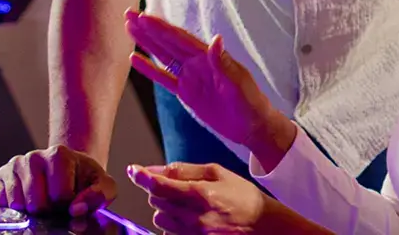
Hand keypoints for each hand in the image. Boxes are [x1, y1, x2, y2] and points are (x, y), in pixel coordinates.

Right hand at [0, 145, 116, 215]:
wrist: (68, 168)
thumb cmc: (85, 179)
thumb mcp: (104, 185)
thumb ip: (99, 196)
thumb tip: (76, 209)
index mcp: (59, 154)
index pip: (60, 197)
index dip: (69, 206)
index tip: (73, 199)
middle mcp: (33, 156)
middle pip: (37, 204)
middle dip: (50, 212)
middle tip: (57, 204)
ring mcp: (15, 165)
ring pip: (19, 205)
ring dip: (33, 212)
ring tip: (44, 201)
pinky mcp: (1, 176)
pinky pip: (4, 204)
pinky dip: (17, 211)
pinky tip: (29, 201)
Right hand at [124, 10, 284, 151]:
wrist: (253, 125)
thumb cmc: (250, 103)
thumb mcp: (239, 83)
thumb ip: (223, 62)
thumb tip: (216, 39)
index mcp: (208, 57)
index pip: (179, 39)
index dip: (161, 28)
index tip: (144, 17)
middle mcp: (196, 62)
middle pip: (167, 41)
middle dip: (148, 28)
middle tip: (128, 13)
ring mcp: (190, 76)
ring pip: (163, 55)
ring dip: (146, 42)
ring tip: (129, 27)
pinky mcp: (186, 92)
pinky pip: (164, 78)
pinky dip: (149, 68)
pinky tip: (135, 59)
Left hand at [128, 163, 266, 233]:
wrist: (265, 227)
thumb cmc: (242, 197)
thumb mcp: (217, 173)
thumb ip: (184, 170)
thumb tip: (155, 169)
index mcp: (200, 194)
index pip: (159, 185)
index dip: (141, 176)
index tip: (133, 170)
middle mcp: (194, 217)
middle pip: (155, 202)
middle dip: (159, 191)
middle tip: (174, 187)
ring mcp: (194, 234)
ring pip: (159, 220)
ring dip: (164, 209)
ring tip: (183, 204)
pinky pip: (170, 234)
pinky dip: (172, 225)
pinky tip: (188, 219)